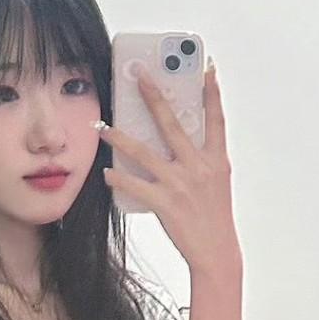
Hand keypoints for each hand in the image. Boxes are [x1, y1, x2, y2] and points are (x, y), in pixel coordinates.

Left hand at [98, 65, 240, 275]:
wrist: (216, 252)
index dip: (212, 92)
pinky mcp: (165, 203)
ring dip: (120, 137)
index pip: (216, 119)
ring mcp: (181, 184)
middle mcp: (199, 167)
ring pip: (144, 152)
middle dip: (154, 96)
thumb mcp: (215, 182)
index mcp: (216, 160)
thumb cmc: (213, 216)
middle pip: (172, 124)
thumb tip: (175, 136)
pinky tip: (106, 171)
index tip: (206, 67)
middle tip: (138, 75)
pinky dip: (117, 177)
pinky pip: (134, 184)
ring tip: (103, 127)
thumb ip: (199, 157)